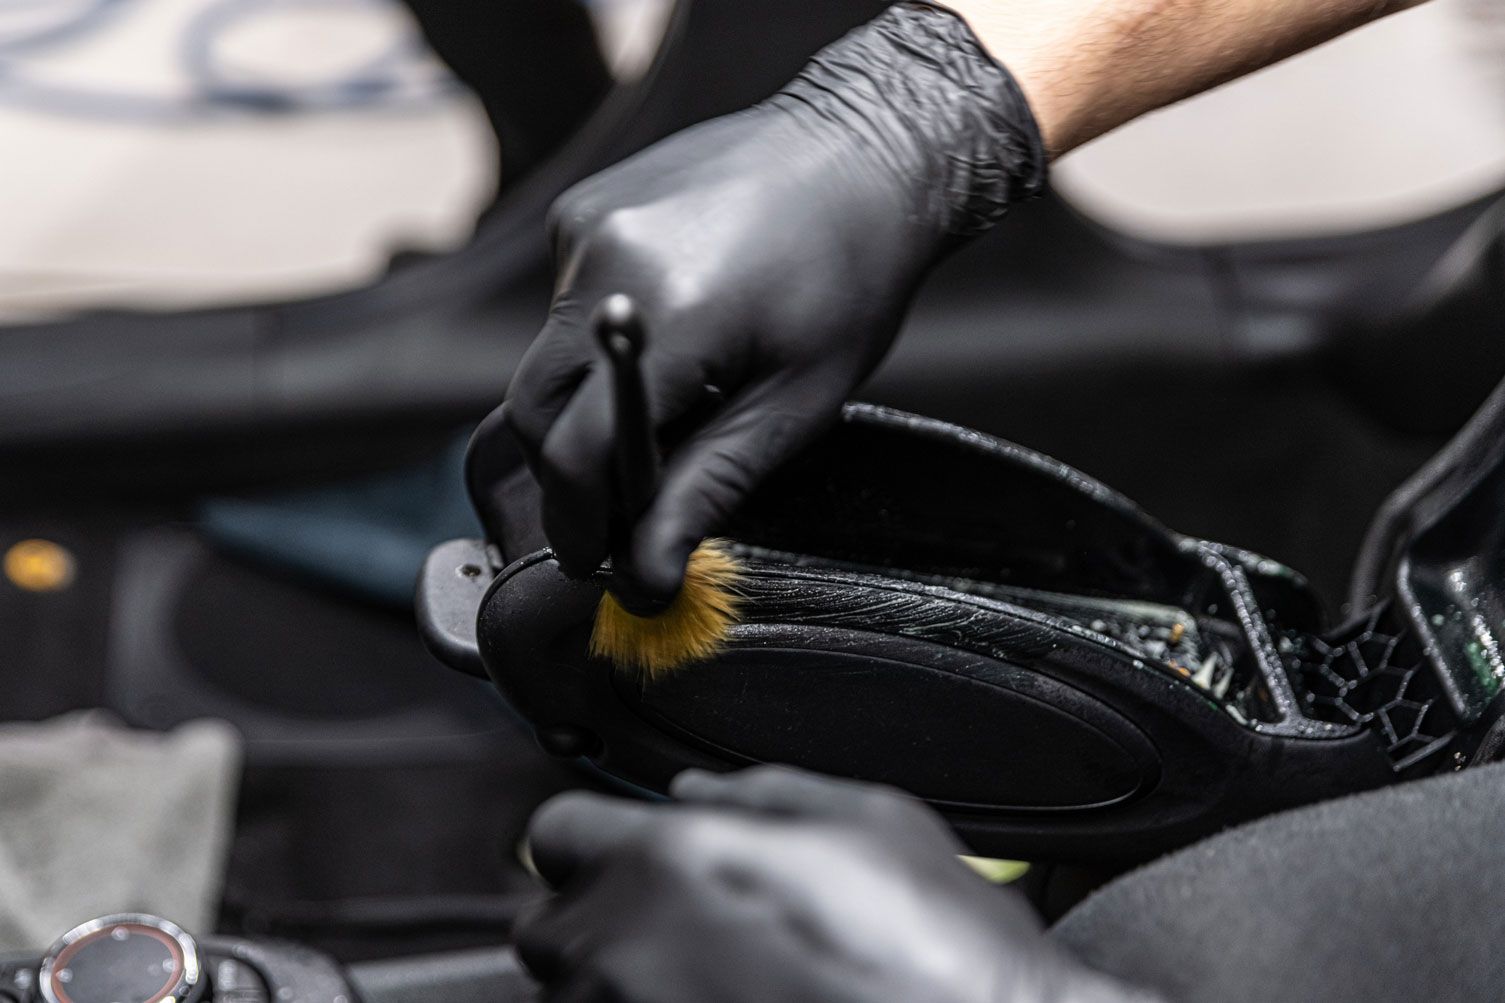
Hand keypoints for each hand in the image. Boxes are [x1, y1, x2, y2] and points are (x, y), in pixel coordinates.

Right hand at [503, 4, 1044, 608]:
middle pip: (535, 407)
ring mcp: (586, 226)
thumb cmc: (851, 278)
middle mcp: (606, 261)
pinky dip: (598, 343)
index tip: (592, 559)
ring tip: (677, 399)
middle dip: (570, 468)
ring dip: (588, 401)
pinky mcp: (582, 208)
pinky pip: (563, 304)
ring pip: (545, 358)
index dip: (576, 522)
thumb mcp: (796, 401)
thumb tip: (645, 576)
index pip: (575, 452)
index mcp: (671, 317)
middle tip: (626, 502)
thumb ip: (707, 488)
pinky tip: (673, 331)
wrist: (862, 151)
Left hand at [515, 766, 1149, 1002]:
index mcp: (672, 859)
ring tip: (719, 988)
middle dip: (602, 923)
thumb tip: (691, 791)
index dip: (592, 839)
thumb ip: (759, 795)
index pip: (553, 831)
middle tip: (681, 932)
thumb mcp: (870, 822)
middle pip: (550, 928)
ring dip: (624, 990)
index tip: (624, 857)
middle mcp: (627, 951)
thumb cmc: (943, 954)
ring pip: (577, 1001)